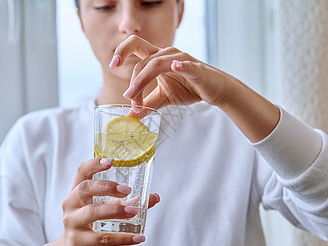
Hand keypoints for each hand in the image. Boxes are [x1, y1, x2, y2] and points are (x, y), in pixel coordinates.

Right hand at [40, 157, 159, 245]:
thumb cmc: (90, 226)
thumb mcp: (106, 209)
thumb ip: (127, 202)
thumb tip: (154, 196)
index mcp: (76, 192)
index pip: (81, 172)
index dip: (94, 164)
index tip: (112, 161)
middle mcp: (70, 205)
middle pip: (85, 189)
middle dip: (107, 187)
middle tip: (128, 190)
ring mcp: (72, 223)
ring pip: (92, 213)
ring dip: (115, 210)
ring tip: (134, 211)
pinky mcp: (78, 242)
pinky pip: (102, 239)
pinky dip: (122, 238)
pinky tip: (139, 238)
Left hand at [110, 35, 241, 110]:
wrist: (215, 90)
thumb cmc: (190, 88)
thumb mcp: (163, 98)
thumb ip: (146, 104)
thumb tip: (129, 116)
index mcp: (157, 58)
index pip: (135, 46)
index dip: (121, 52)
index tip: (112, 65)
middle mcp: (167, 54)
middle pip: (143, 57)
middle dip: (133, 79)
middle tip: (129, 98)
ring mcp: (181, 59)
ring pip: (156, 64)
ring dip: (142, 81)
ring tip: (136, 99)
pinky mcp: (195, 68)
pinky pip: (186, 64)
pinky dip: (181, 65)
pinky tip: (176, 66)